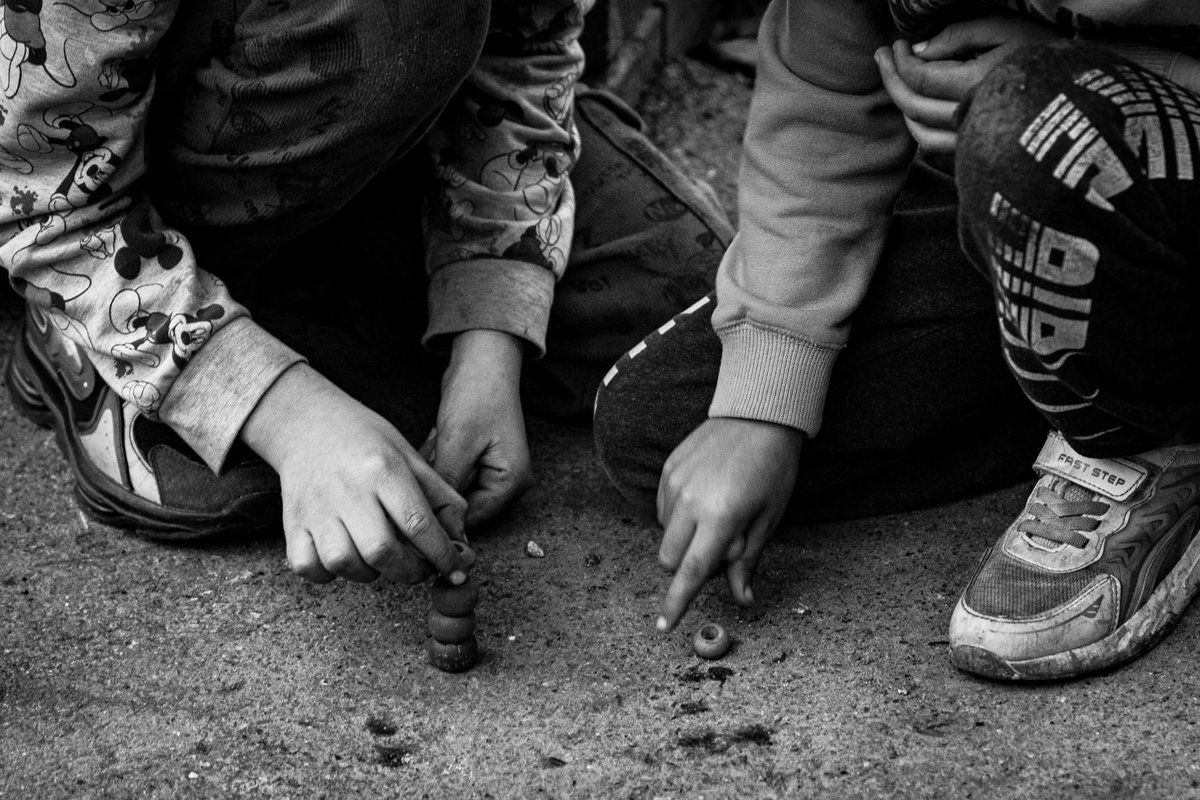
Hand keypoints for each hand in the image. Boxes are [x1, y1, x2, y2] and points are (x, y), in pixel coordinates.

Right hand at [241, 363, 468, 584]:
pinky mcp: (292, 522)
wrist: (307, 422)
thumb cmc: (366, 442)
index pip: (418, 523)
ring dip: (368, 574)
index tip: (455, 571)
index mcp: (383, 469)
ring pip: (343, 564)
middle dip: (409, 572)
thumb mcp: (410, 457)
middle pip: (380, 551)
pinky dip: (327, 574)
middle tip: (418, 569)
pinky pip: (306, 567)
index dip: (442, 555)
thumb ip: (440, 499)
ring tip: (379, 560)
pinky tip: (344, 558)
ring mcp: (315, 508)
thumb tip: (461, 544)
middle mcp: (348, 489)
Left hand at [422, 329, 532, 528]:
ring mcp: (494, 469)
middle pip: (462, 505)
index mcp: (512, 482)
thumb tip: (436, 524)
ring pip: (453, 488)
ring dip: (437, 470)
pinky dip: (439, 459)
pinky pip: (452, 472)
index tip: (415, 502)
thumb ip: (448, 487)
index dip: (441, 515)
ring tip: (436, 442)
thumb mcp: (457, 444)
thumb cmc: (477, 396)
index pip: (472, 518)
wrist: (482, 358)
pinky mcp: (479, 458)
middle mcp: (507, 480)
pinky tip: (438, 437)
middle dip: (438, 486)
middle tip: (430, 456)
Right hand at [655, 418, 803, 631]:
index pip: (691, 572)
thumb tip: (742, 599)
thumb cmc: (774, 467)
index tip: (663, 627)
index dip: (676, 604)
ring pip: (664, 534)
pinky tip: (705, 497)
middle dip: (687, 567)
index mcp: (721, 517)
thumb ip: (747, 560)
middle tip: (722, 547)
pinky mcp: (668, 468)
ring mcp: (674, 483)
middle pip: (669, 560)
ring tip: (717, 514)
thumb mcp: (770, 517)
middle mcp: (690, 501)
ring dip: (683, 540)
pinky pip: (662, 508)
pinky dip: (678, 516)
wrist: (759, 413)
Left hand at [876, 16, 1062, 152]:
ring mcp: (974, 142)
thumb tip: (917, 51)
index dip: (900, 61)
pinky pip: (936, 147)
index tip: (896, 44)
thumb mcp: (1004, 29)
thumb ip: (958, 37)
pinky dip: (919, 127)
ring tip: (894, 80)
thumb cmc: (1046, 53)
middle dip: (891, 80)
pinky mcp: (978, 153)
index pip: (921, 78)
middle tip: (882, 56)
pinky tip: (915, 106)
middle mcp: (972, 119)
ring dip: (901, 107)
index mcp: (978, 85)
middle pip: (913, 106)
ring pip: (919, 134)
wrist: (1085, 96)